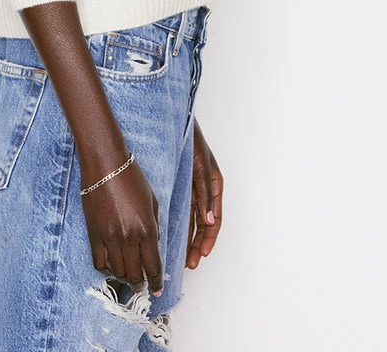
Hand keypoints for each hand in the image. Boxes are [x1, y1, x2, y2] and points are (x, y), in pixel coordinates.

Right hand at [81, 156, 164, 296]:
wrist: (105, 164)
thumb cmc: (131, 177)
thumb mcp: (151, 201)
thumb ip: (154, 225)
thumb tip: (153, 244)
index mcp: (147, 229)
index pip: (153, 266)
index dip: (156, 282)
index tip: (157, 289)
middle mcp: (129, 237)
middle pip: (135, 275)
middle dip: (141, 285)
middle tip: (143, 286)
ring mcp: (109, 237)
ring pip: (117, 272)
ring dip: (124, 278)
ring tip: (127, 277)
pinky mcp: (94, 234)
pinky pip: (99, 262)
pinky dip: (106, 269)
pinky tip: (111, 266)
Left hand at [186, 117, 222, 268]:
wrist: (173, 122)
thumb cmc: (192, 140)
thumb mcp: (201, 166)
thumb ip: (205, 193)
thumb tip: (210, 220)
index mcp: (214, 186)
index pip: (214, 220)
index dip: (209, 239)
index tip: (202, 255)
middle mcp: (204, 191)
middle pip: (203, 225)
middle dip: (198, 245)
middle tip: (190, 264)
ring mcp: (192, 189)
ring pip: (192, 221)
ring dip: (188, 239)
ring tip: (181, 258)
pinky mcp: (180, 186)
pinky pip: (182, 210)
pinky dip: (179, 225)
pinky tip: (172, 236)